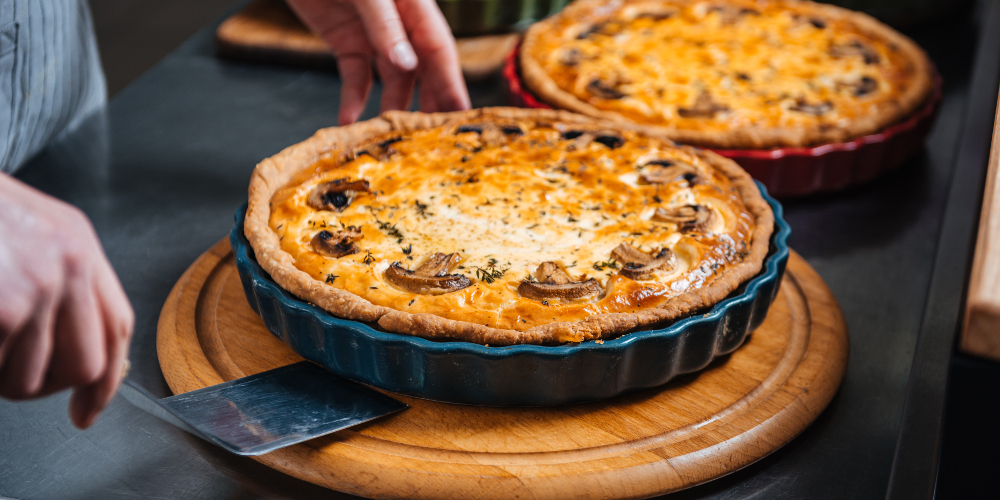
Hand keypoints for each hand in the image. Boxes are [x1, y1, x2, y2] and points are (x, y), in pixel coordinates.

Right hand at [0, 174, 133, 428]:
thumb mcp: (22, 227)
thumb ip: (54, 275)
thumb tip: (69, 349)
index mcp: (77, 241)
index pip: (117, 325)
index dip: (106, 379)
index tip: (88, 408)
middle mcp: (67, 263)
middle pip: (85, 364)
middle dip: (44, 386)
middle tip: (6, 381)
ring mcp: (35, 286)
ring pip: (28, 377)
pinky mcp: (4, 309)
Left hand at [286, 0, 470, 124]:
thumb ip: (385, 26)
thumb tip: (407, 65)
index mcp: (414, 5)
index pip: (439, 49)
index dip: (451, 82)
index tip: (461, 112)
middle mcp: (399, 23)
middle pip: (422, 68)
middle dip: (430, 101)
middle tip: (435, 135)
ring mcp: (373, 34)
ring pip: (392, 78)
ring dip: (392, 106)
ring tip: (391, 136)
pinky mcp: (346, 41)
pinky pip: (356, 77)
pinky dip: (353, 99)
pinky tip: (349, 120)